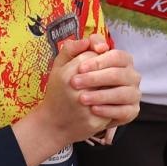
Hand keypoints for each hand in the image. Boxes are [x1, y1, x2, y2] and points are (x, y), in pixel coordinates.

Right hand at [12, 35, 126, 165]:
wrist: (52, 124)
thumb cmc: (57, 92)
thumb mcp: (58, 66)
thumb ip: (71, 49)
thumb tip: (89, 41)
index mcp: (68, 72)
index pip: (94, 55)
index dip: (98, 57)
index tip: (96, 62)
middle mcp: (76, 89)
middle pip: (106, 72)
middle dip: (108, 73)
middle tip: (106, 76)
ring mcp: (87, 106)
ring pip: (112, 89)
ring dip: (113, 87)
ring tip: (109, 87)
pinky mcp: (94, 121)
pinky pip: (114, 108)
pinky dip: (114, 105)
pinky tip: (109, 102)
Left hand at [69, 34, 139, 128]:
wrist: (74, 109)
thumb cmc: (77, 80)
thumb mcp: (70, 64)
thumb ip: (75, 48)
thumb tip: (86, 41)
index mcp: (122, 60)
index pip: (116, 56)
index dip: (99, 61)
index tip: (80, 68)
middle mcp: (131, 75)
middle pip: (118, 74)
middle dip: (95, 78)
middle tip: (75, 83)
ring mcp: (133, 93)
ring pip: (122, 93)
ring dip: (101, 95)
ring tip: (82, 98)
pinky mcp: (132, 111)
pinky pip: (124, 111)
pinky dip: (108, 110)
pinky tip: (93, 109)